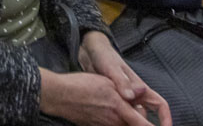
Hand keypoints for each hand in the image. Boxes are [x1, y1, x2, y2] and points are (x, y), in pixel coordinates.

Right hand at [39, 70, 162, 125]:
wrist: (59, 97)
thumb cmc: (82, 86)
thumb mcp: (107, 81)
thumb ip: (127, 88)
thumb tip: (142, 92)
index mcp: (121, 111)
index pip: (144, 125)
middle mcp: (115, 123)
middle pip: (136, 124)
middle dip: (141, 118)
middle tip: (136, 104)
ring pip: (124, 125)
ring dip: (129, 118)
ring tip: (115, 101)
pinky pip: (113, 125)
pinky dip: (117, 119)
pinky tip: (106, 106)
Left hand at [78, 33, 172, 125]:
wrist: (90, 53)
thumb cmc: (104, 56)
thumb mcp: (113, 69)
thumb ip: (123, 82)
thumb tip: (133, 96)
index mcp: (140, 87)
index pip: (160, 105)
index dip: (165, 118)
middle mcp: (134, 95)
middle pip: (145, 116)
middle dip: (144, 125)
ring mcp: (123, 99)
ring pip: (131, 117)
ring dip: (128, 123)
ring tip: (118, 125)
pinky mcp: (112, 101)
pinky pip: (118, 115)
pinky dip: (116, 120)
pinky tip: (108, 122)